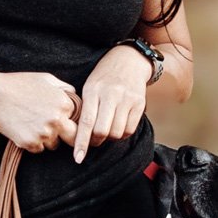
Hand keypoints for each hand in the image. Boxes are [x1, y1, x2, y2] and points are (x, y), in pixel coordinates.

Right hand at [0, 72, 79, 152]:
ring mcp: (44, 134)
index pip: (75, 117)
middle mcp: (57, 121)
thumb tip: (74, 96)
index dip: (66, 116)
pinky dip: (33, 142)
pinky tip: (24, 129)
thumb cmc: (19, 84)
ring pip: (54, 144)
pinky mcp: (30, 144)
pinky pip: (39, 149)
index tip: (56, 113)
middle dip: (66, 133)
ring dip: (47, 138)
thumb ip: (65, 88)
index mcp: (64, 104)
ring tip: (33, 124)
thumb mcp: (46, 79)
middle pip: (73, 137)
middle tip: (54, 129)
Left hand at [73, 46, 150, 163]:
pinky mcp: (139, 103)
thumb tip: (78, 135)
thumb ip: (85, 108)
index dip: (81, 142)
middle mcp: (111, 94)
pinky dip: (122, 134)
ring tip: (107, 129)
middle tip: (94, 140)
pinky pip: (129, 129)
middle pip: (102, 131)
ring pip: (116, 133)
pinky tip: (118, 125)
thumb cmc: (104, 76)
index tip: (78, 158)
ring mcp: (126, 99)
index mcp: (93, 90)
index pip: (86, 122)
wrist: (129, 59)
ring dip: (110, 138)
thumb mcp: (90, 86)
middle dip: (96, 141)